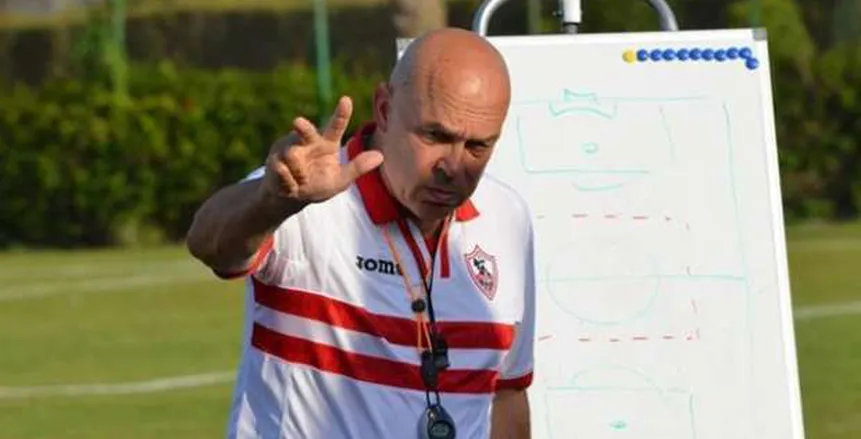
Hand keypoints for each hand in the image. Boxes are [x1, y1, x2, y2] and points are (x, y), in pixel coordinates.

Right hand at [261, 96, 383, 203]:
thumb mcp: (339, 181)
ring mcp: (288, 148)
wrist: (290, 198)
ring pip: (292, 156)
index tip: (346, 99)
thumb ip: (357, 168)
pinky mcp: (273, 159)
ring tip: (301, 182)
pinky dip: (289, 182)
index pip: (336, 126)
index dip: (341, 113)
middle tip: (297, 122)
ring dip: (299, 174)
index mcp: (326, 143)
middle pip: (305, 130)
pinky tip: (290, 186)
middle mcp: (307, 141)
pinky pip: (281, 169)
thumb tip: (381, 156)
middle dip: (302, 127)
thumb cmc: (318, 185)